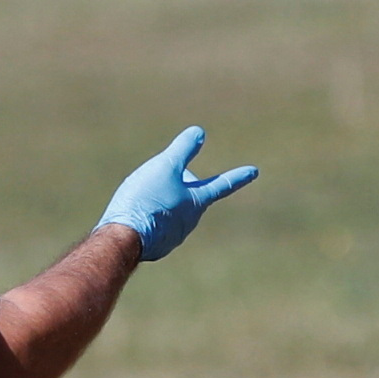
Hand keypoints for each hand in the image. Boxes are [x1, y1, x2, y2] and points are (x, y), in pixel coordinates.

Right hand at [98, 127, 261, 261]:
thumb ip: (183, 150)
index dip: (238, 175)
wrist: (124, 237)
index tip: (254, 171)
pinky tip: (137, 215)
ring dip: (164, 201)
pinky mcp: (158, 245)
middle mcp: (191, 221)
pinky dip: (152, 216)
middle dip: (183, 185)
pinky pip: (158, 225)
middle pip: (191, 196)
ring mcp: (175, 236)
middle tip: (163, 177)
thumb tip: (199, 132)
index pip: (223, 184)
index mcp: (197, 202)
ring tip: (144, 197)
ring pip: (173, 211)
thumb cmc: (146, 199)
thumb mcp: (165, 167)